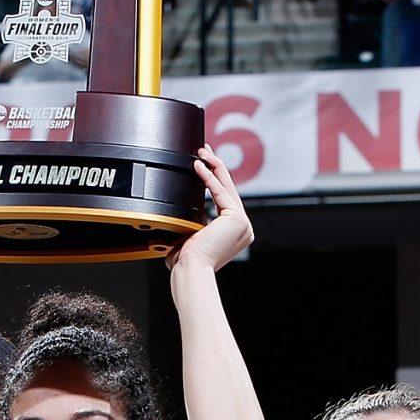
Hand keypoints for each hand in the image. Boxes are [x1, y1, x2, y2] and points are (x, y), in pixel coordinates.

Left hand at [168, 146, 252, 275]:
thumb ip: (192, 223)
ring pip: (227, 187)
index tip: (205, 164)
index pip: (226, 199)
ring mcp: (243, 224)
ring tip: (203, 151)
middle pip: (229, 189)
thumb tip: (176, 215)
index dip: (216, 178)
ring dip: (214, 166)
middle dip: (216, 166)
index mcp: (235, 232)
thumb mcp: (191, 236)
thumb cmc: (187, 261)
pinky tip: (199, 165)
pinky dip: (208, 178)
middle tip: (205, 149)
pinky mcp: (237, 219)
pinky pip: (220, 193)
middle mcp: (243, 228)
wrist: (191, 270)